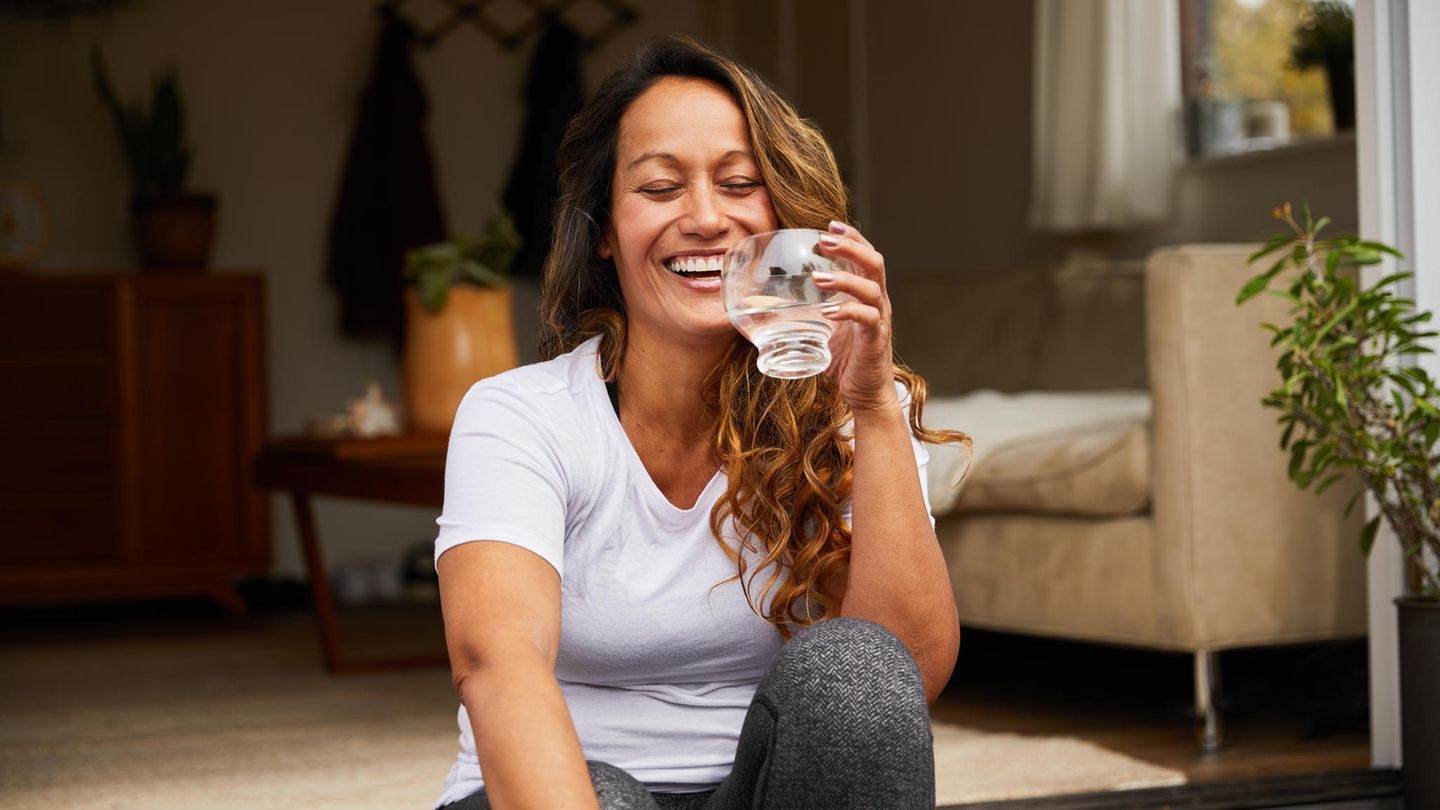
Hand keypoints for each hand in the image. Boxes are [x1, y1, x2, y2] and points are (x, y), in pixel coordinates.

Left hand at [813, 221, 898, 414]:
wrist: (867, 394)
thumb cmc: (844, 360)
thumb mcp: (820, 329)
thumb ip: (800, 312)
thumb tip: (759, 303)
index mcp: (866, 294)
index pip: (865, 256)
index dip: (851, 237)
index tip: (829, 224)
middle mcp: (876, 302)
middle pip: (873, 262)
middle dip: (850, 246)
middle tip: (825, 238)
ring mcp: (879, 320)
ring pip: (871, 288)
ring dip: (844, 278)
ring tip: (818, 278)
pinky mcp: (875, 340)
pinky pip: (867, 319)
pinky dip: (847, 311)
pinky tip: (828, 310)